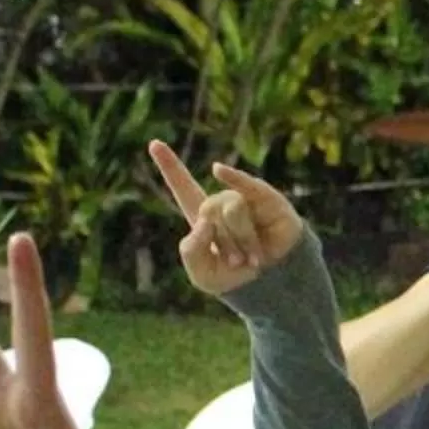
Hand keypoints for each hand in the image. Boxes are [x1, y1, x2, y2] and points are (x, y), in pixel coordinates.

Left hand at [152, 140, 303, 295]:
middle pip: (208, 208)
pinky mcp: (268, 199)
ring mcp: (246, 199)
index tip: (154, 144)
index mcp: (204, 219)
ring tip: (254, 257)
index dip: (170, 167)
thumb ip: (190, 250)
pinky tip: (217, 171)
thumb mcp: (202, 274)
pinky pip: (248, 186)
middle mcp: (224, 204)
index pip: (184, 189)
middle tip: (238, 262)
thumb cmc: (235, 279)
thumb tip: (204, 220)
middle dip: (224, 241)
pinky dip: (235, 177)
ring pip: (231, 206)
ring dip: (241, 238)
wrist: (274, 285)